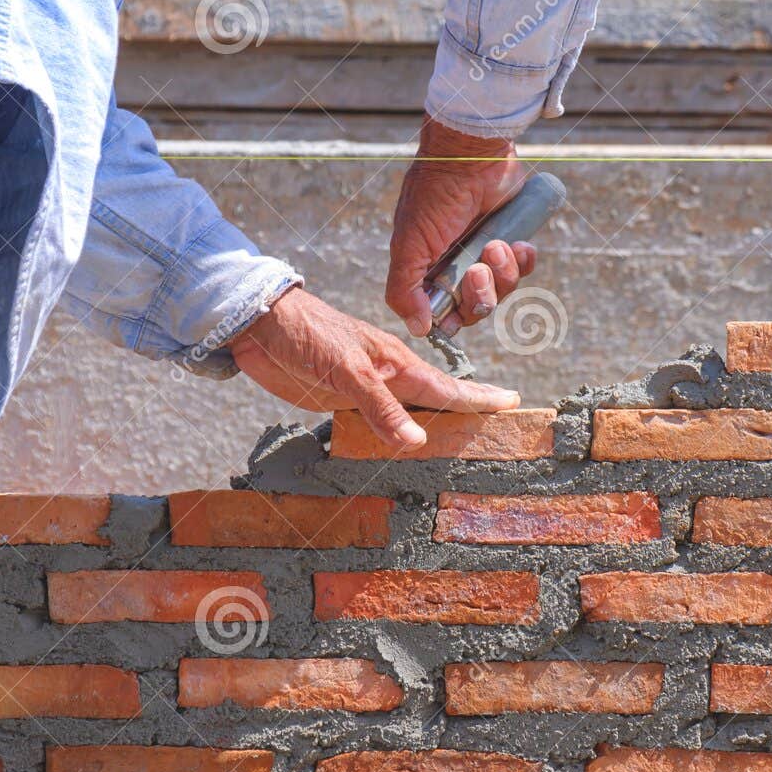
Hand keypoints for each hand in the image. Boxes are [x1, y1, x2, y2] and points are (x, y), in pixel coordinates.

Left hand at [229, 285, 519, 450]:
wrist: (259, 324)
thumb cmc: (307, 333)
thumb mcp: (345, 369)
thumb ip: (380, 407)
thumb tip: (417, 443)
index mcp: (396, 365)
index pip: (447, 388)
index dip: (479, 398)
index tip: (512, 402)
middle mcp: (387, 378)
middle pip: (435, 403)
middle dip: (467, 414)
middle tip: (497, 429)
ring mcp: (365, 391)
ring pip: (408, 415)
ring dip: (432, 429)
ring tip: (459, 444)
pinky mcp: (340, 400)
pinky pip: (377, 424)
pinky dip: (394, 436)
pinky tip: (400, 448)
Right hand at [386, 118, 538, 338]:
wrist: (471, 155)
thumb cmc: (434, 196)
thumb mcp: (409, 246)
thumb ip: (403, 290)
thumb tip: (418, 329)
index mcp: (428, 272)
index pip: (444, 314)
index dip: (454, 317)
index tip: (456, 308)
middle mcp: (456, 266)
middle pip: (476, 308)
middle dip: (480, 294)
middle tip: (478, 270)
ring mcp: (485, 254)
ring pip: (502, 290)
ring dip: (503, 273)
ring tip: (497, 244)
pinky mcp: (511, 240)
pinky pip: (524, 268)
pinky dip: (523, 260)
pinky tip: (517, 243)